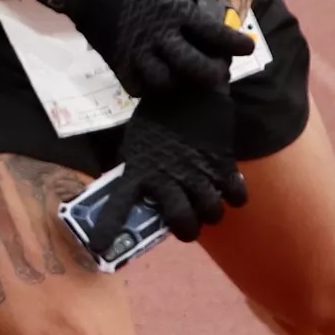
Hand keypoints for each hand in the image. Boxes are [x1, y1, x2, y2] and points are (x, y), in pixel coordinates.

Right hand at [35, 0, 240, 96]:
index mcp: (177, 9)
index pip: (217, 36)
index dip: (237, 45)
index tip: (247, 47)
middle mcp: (160, 35)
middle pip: (196, 68)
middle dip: (214, 72)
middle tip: (220, 69)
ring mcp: (137, 51)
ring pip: (167, 82)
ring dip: (182, 82)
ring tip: (189, 75)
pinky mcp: (117, 59)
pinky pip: (137, 86)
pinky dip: (151, 87)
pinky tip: (159, 79)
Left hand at [110, 78, 246, 243]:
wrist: (187, 86)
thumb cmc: (158, 118)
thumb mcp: (137, 144)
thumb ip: (138, 170)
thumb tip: (138, 194)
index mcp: (139, 170)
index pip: (117, 204)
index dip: (107, 228)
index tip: (98, 247)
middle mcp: (168, 177)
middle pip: (183, 223)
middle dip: (187, 230)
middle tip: (187, 224)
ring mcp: (197, 172)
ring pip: (212, 213)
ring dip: (211, 213)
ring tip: (208, 205)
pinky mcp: (222, 163)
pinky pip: (236, 195)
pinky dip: (235, 197)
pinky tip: (228, 188)